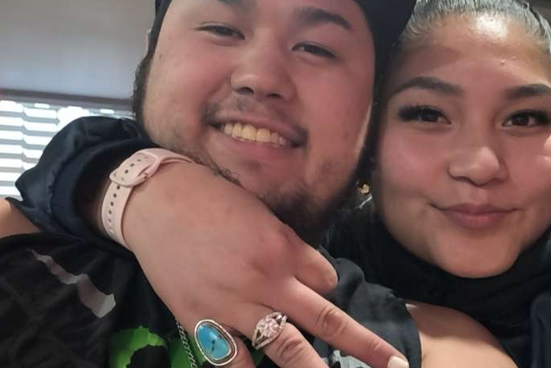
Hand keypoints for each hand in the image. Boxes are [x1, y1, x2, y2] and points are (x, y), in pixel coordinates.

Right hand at [120, 162, 406, 367]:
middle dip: (362, 345)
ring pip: (284, 348)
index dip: (331, 289)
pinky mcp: (201, 321)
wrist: (157, 202)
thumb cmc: (213, 198)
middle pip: (324, 321)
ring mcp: (234, 306)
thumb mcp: (263, 213)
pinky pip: (231, 360)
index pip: (328, 281)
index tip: (322, 291)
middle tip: (393, 365)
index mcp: (284, 249)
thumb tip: (312, 275)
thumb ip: (290, 248)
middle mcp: (266, 281)